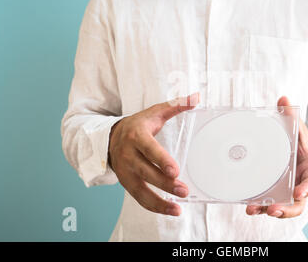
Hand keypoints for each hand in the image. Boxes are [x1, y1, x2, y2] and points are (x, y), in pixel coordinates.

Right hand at [108, 93, 198, 215]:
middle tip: (184, 190)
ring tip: (178, 209)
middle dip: (165, 183)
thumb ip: (175, 105)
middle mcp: (128, 155)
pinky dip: (154, 206)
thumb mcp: (154, 112)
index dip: (161, 160)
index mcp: (136, 136)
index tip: (175, 170)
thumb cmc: (138, 125)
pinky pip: (139, 198)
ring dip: (160, 202)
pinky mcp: (126, 183)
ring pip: (141, 190)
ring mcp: (125, 171)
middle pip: (147, 172)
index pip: (149, 149)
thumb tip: (196, 97)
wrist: (110, 137)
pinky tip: (170, 210)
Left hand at [246, 96, 307, 217]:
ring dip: (268, 211)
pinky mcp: (274, 196)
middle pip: (298, 204)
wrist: (290, 153)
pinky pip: (268, 205)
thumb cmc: (296, 142)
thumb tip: (283, 98)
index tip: (298, 193)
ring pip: (282, 208)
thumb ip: (290, 117)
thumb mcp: (295, 128)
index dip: (307, 189)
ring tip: (253, 209)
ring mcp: (286, 193)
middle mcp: (299, 185)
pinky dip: (259, 207)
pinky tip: (248, 206)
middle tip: (274, 209)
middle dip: (287, 209)